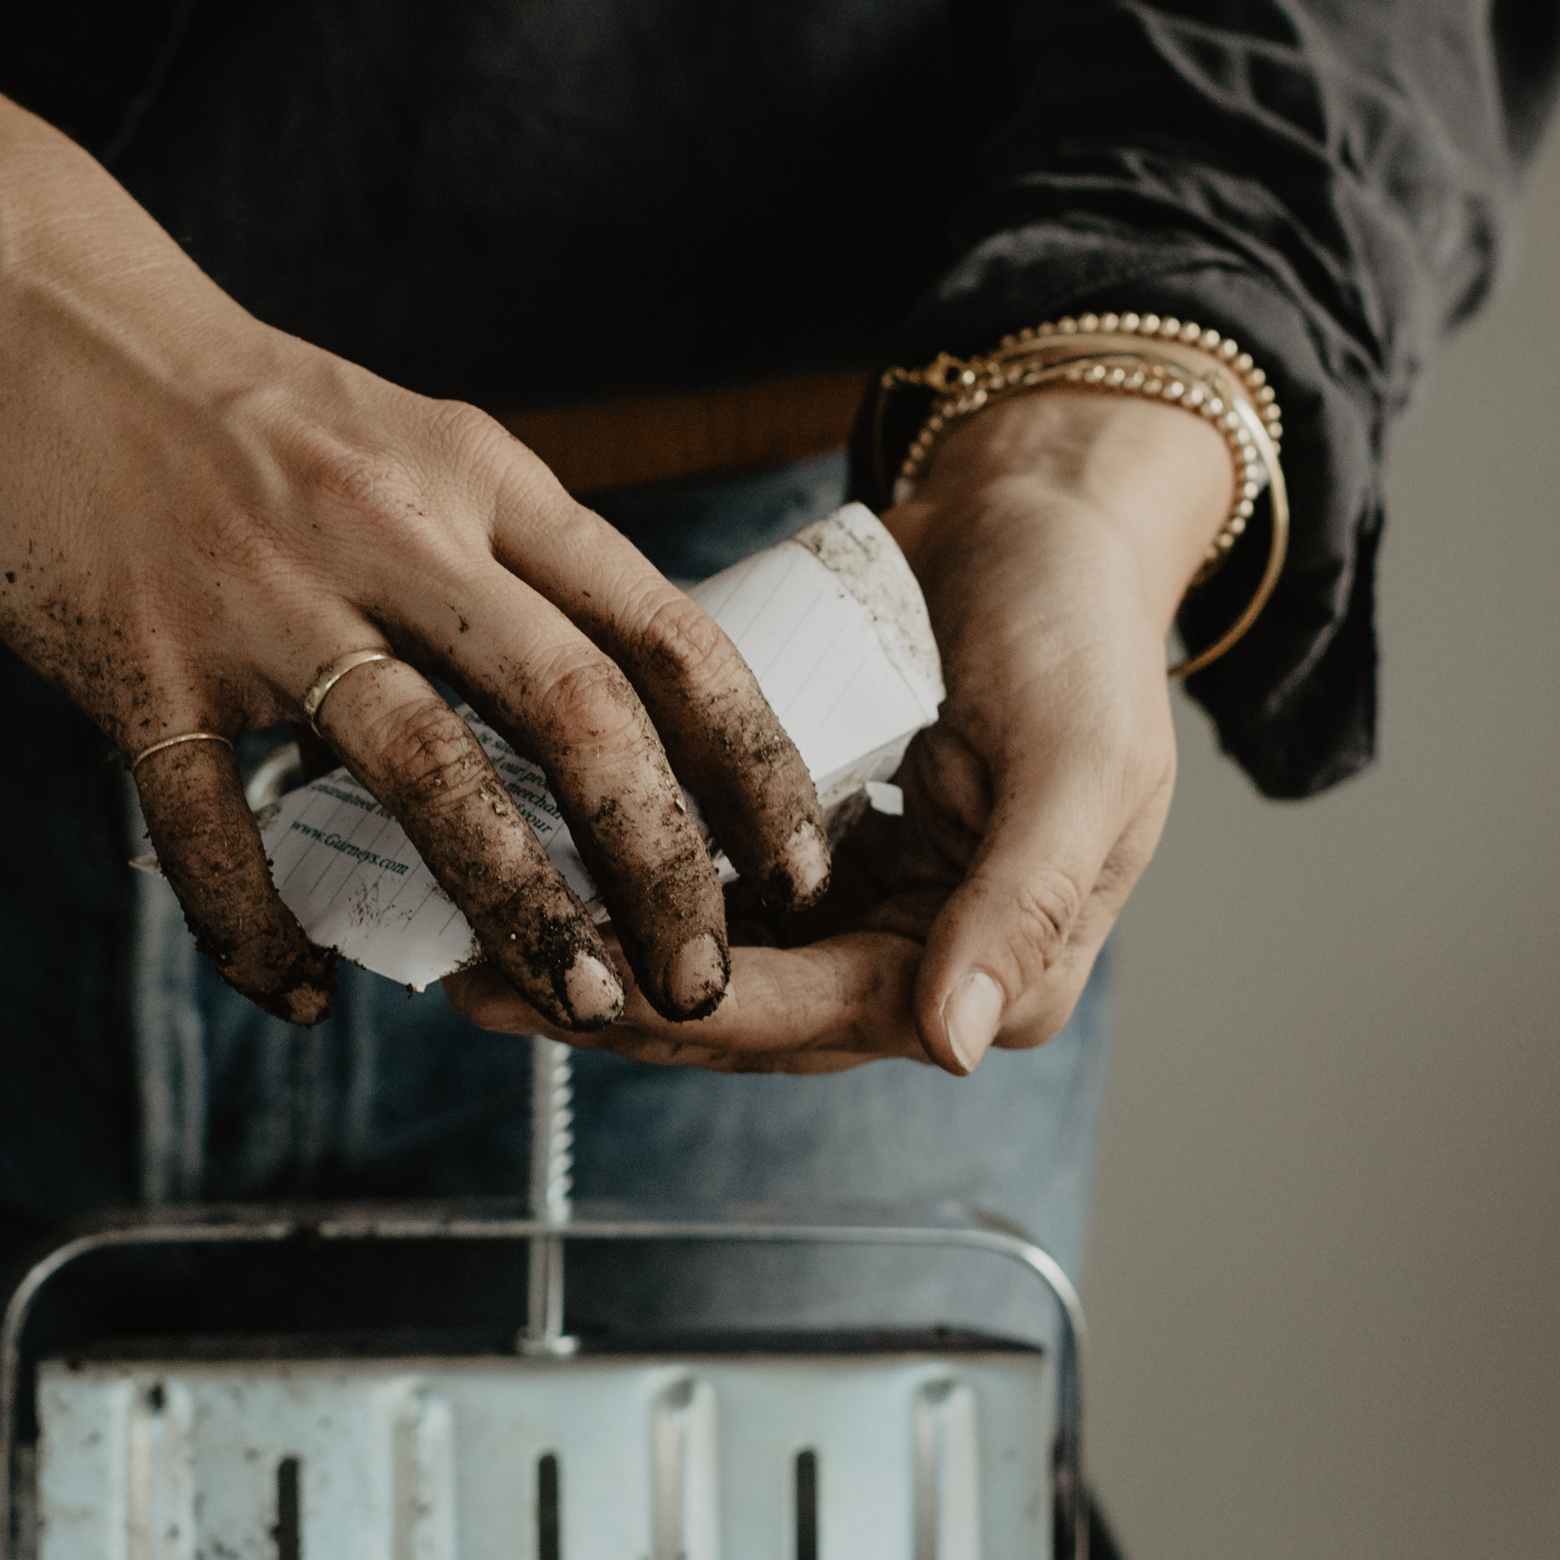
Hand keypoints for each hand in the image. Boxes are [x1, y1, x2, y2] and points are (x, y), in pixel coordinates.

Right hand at [0, 0, 834, 1028]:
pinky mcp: (138, 661)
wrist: (19, 308)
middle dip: (662, 860)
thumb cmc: (218, 402)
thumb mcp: (396, 438)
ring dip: (514, 900)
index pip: (656, 624)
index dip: (744, 758)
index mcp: (472, 476)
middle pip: (576, 707)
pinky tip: (303, 992)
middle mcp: (390, 531)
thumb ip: (492, 552)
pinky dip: (265, 930)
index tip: (798, 862)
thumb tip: (598, 702)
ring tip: (572, 997)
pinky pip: (216, 831)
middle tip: (700, 976)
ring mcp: (262, 600)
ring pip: (428, 769)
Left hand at [446, 383, 1226, 1074]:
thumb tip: (954, 1041)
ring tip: (478, 946)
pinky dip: (630, 890)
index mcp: (999, 972)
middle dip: (619, 1002)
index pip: (824, 1015)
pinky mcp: (811, 853)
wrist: (1045, 518)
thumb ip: (1021, 904)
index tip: (579, 992)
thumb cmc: (1081, 628)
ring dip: (609, 956)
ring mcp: (862, 908)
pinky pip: (711, 893)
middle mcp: (925, 961)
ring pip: (716, 964)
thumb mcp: (1081, 762)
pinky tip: (539, 872)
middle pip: (751, 1012)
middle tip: (483, 983)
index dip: (696, 1012)